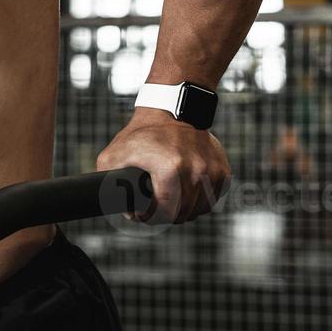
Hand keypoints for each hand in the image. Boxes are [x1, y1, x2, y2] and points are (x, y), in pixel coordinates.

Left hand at [96, 108, 229, 222]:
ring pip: (200, 209)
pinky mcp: (222, 169)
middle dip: (166, 216)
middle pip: (183, 213)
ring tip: (170, 203)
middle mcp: (196, 170)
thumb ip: (108, 183)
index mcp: (170, 168)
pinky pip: (213, 198)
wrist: (170, 111)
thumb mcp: (114, 155)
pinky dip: (201, 200)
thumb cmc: (142, 134)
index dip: (151, 219)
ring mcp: (211, 170)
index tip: (142, 216)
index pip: (165, 211)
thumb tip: (118, 207)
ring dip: (185, 210)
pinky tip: (186, 194)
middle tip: (155, 209)